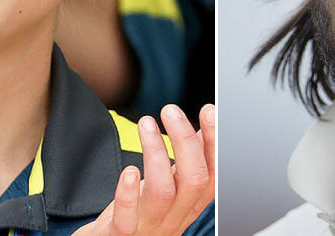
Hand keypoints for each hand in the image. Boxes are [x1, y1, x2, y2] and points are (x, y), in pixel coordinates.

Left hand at [74, 104, 215, 234]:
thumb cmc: (141, 210)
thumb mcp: (170, 184)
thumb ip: (187, 157)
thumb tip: (208, 121)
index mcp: (189, 203)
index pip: (212, 173)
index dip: (214, 142)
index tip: (208, 111)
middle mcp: (175, 217)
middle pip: (193, 180)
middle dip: (186, 140)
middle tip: (171, 111)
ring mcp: (149, 228)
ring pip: (163, 193)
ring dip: (156, 153)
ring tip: (146, 123)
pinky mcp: (120, 235)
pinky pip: (128, 220)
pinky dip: (128, 195)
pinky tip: (129, 170)